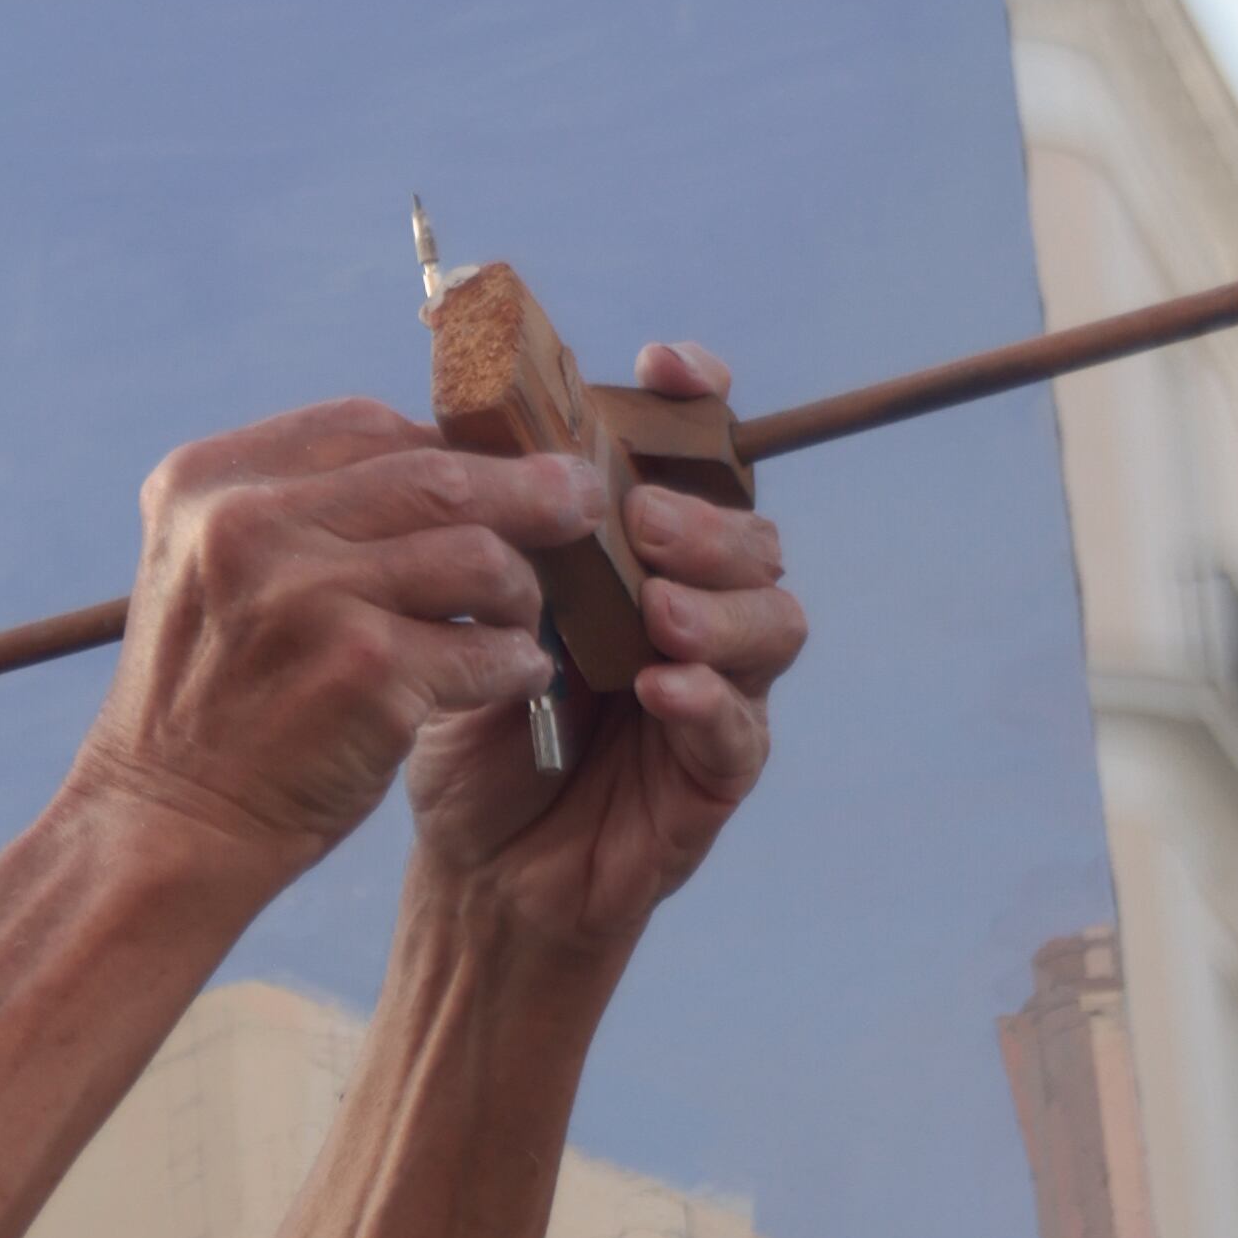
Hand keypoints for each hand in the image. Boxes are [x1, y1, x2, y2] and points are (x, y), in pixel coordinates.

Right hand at [66, 396, 587, 893]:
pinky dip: (516, 663)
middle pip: (438, 474)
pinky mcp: (366, 672)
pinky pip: (490, 646)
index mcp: (208, 482)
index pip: (365, 425)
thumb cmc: (214, 697)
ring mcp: (308, 594)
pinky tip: (512, 677)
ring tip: (517, 621)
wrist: (169, 824)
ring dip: (521, 591)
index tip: (500, 472)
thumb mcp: (214, 570)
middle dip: (527, 491)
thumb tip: (448, 458)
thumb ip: (300, 505)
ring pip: (480, 554)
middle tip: (582, 504)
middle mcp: (249, 523)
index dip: (448, 445)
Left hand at [405, 342, 803, 946]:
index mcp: (639, 557)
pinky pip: (740, 729)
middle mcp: (693, 609)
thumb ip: (489, 541)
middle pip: (751, 535)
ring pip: (772, 624)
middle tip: (645, 523)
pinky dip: (709, 700)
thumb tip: (471, 441)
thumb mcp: (465, 618)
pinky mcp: (714, 777)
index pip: (695, 463)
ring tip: (658, 610)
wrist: (474, 867)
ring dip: (719, 607)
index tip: (664, 369)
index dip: (696, 406)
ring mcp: (719, 690)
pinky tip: (663, 689)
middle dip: (707, 520)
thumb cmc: (473, 730)